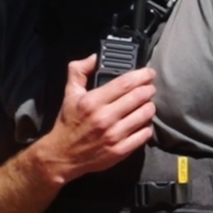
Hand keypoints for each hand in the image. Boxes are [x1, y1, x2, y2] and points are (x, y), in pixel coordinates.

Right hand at [29, 55, 156, 186]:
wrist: (63, 155)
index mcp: (92, 101)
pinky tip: (142, 123)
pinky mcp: (120, 151)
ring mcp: (114, 135)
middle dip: (149, 89)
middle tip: (149, 88)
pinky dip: (147, 127)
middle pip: (139, 97)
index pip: (125, 83)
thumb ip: (80, 71)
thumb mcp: (69, 93)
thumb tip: (95, 57)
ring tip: (146, 104)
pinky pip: (144, 134)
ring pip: (145, 115)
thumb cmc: (69, 122)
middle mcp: (104, 118)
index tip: (149, 73)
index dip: (142, 75)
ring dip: (150, 107)